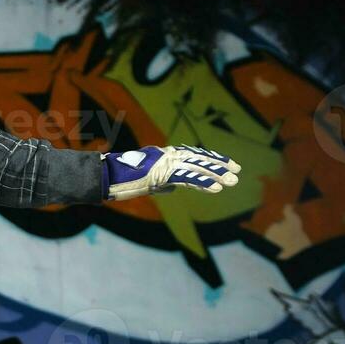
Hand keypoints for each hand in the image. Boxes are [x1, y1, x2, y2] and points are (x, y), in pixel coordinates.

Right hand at [102, 144, 241, 200]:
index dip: (211, 159)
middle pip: (198, 158)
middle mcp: (167, 155)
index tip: (227, 164)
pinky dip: (202, 182)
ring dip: (215, 174)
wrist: (106, 176)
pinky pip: (187, 177)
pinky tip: (215, 188)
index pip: (193, 155)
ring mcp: (165, 162)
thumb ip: (163, 181)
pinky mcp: (162, 172)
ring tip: (232, 182)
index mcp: (164, 155)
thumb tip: (174, 186)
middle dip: (218, 165)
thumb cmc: (122, 178)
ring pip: (196, 167)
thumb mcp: (147, 180)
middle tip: (237, 171)